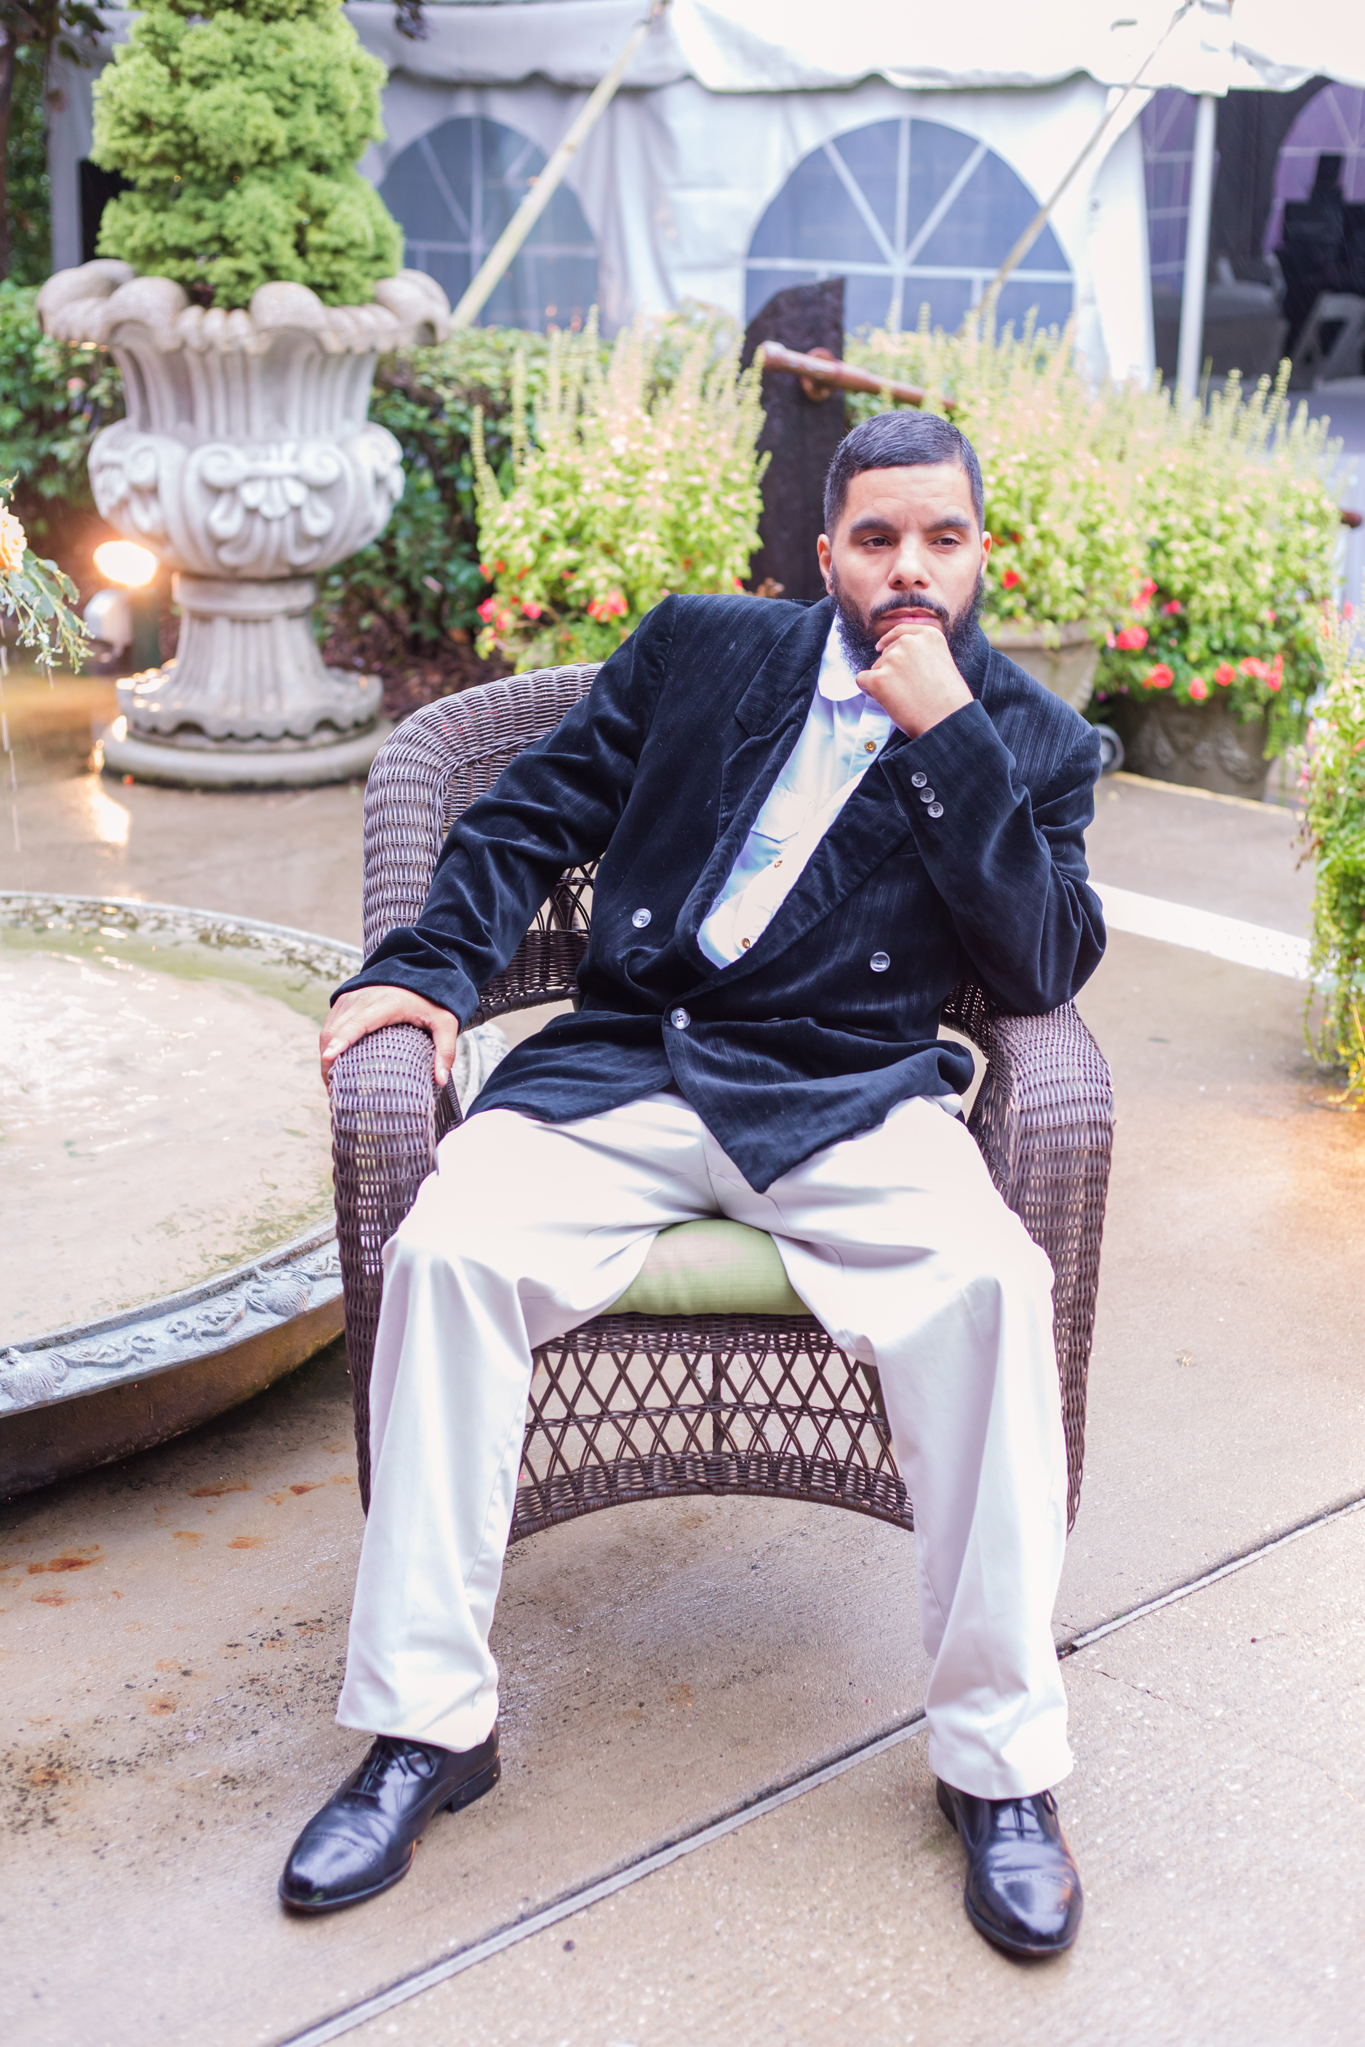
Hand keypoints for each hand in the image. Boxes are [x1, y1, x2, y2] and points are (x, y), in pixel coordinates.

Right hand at [320, 986, 459, 1087]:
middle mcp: (363, 998)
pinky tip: (333, 1064)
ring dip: (326, 1055)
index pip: (358, 1022)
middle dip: (329, 1061)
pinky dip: (328, 1045)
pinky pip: (329, 1025)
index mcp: (387, 1003)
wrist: (417, 971)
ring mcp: (350, 998)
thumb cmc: (431, 1000)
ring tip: (332, 1083)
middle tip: (333, 1090)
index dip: (342, 1040)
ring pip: (328, 1029)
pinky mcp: (344, 1000)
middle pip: (336, 1030)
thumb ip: (446, 1050)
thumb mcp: (446, 1023)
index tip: (329, 1058)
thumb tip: (441, 1080)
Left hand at [857, 618, 972, 737]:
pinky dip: (869, 690)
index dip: (888, 640)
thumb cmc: (948, 699)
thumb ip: (922, 651)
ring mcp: (893, 659)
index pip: (900, 630)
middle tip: (907, 689)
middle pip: (886, 652)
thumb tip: (898, 652)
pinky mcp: (878, 678)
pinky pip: (862, 680)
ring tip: (904, 698)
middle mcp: (909, 642)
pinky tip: (886, 701)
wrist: (946, 721)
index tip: (880, 647)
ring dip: (883, 682)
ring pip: (875, 667)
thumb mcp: (942, 660)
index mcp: (929, 635)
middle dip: (890, 669)